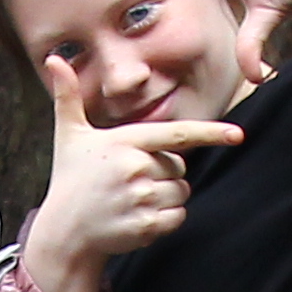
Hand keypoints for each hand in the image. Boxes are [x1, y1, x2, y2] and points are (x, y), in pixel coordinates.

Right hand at [18, 53, 247, 291]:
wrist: (64, 231)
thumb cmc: (70, 179)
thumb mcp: (68, 136)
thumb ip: (67, 97)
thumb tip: (53, 60)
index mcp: (124, 142)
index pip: (177, 134)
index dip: (211, 133)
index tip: (238, 134)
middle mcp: (135, 168)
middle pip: (180, 167)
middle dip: (165, 173)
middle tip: (132, 181)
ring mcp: (140, 198)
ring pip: (181, 193)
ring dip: (166, 197)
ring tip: (133, 200)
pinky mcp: (145, 226)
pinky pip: (178, 217)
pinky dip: (166, 220)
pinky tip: (138, 218)